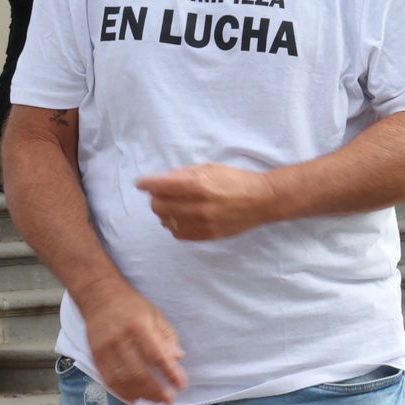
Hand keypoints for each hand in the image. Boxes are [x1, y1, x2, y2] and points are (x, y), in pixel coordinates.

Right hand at [78, 283, 187, 404]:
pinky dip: (121, 391)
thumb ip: (167, 336)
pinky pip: (108, 378)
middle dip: (156, 389)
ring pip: (123, 378)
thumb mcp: (156, 314)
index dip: (170, 372)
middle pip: (139, 371)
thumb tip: (178, 358)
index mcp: (139, 326)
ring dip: (141, 393)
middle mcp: (121, 338)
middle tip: (169, 399)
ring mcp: (106, 348)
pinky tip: (134, 398)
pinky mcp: (95, 354)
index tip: (181, 385)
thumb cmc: (132, 305)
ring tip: (155, 401)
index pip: (157, 355)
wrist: (99, 295)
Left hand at [136, 163, 280, 240]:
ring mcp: (204, 224)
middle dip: (155, 198)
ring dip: (165, 213)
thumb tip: (159, 181)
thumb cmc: (236, 180)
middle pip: (159, 206)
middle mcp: (199, 206)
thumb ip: (183, 174)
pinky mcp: (208, 236)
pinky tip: (181, 218)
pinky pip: (178, 234)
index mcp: (200, 185)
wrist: (263, 200)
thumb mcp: (210, 168)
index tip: (140, 183)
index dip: (146, 183)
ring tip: (174, 206)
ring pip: (166, 221)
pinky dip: (174, 225)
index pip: (161, 186)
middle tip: (161, 194)